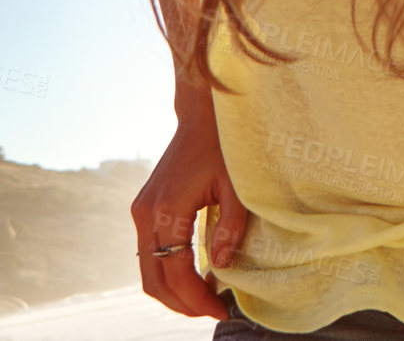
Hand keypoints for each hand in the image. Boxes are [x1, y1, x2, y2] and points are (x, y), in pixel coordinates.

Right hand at [131, 105, 249, 319]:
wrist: (202, 117)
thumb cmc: (225, 148)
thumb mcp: (237, 187)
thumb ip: (231, 227)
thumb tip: (220, 266)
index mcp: (168, 211)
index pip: (176, 272)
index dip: (197, 298)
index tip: (220, 311)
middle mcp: (146, 215)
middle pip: (153, 279)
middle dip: (181, 303)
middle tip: (212, 312)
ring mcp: (140, 212)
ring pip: (147, 269)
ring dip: (173, 291)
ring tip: (205, 299)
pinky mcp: (144, 209)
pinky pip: (150, 252)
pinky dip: (168, 271)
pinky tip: (195, 275)